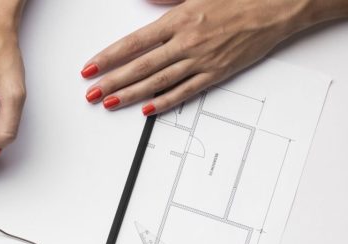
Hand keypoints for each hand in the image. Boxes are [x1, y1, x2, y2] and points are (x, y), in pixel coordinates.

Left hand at [81, 0, 347, 114]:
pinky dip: (165, 102)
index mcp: (178, 20)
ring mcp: (201, 60)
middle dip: (111, 81)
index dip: (108, 58)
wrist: (277, 5)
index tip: (89, 68)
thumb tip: (142, 0)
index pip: (133, 43)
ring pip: (157, 82)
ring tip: (109, 104)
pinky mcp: (217, 72)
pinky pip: (185, 91)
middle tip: (90, 94)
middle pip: (140, 67)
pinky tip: (147, 110)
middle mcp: (186, 41)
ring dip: (130, 95)